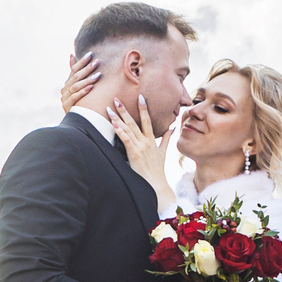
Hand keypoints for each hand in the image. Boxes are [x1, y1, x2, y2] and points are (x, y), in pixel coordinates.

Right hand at [58, 52, 101, 113]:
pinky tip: (91, 87)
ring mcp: (65, 98)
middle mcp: (64, 89)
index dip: (81, 62)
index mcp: (67, 83)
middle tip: (96, 62)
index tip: (90, 54)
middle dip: (86, 69)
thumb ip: (74, 73)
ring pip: (76, 86)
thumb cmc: (78, 103)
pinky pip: (75, 97)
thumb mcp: (76, 87)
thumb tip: (71, 55)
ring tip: (97, 75)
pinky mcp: (67, 106)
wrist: (73, 121)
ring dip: (87, 80)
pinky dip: (83, 92)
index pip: (73, 70)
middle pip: (75, 77)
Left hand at [103, 90, 176, 207]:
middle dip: (125, 109)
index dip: (143, 108)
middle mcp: (146, 141)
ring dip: (118, 118)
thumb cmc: (157, 170)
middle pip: (135, 121)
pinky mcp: (134, 153)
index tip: (140, 97)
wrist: (156, 185)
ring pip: (128, 129)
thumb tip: (171, 128)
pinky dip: (120, 131)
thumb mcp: (163, 153)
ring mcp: (140, 147)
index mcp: (151, 140)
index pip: (147, 120)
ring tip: (110, 108)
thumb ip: (166, 139)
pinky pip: (126, 139)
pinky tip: (113, 124)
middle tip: (117, 98)